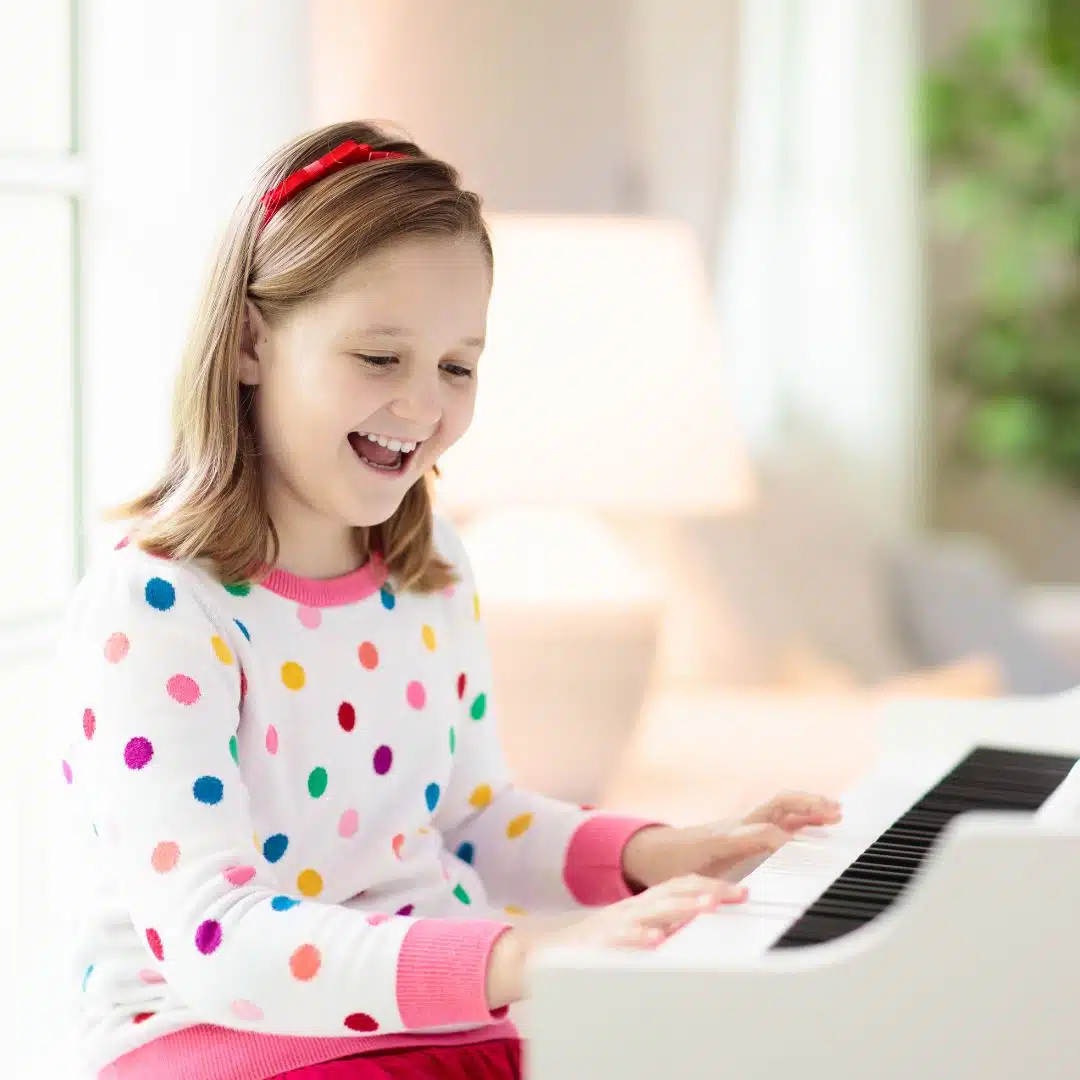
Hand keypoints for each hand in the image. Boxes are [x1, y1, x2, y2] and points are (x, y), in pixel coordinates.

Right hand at [485, 875, 745, 1008]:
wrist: (544, 957)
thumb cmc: (599, 945)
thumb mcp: (638, 930)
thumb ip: (666, 925)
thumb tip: (704, 922)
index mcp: (644, 904)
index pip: (681, 885)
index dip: (711, 885)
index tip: (743, 892)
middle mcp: (633, 909)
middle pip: (673, 893)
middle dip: (706, 892)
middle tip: (736, 895)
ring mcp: (615, 924)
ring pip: (652, 912)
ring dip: (680, 909)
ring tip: (706, 908)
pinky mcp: (598, 943)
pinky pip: (621, 939)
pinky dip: (638, 939)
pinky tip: (654, 942)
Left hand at [621, 790, 842, 889]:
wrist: (656, 851)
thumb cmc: (673, 868)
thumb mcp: (688, 884)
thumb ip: (708, 891)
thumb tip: (727, 902)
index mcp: (722, 839)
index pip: (756, 831)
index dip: (777, 838)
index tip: (798, 845)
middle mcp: (736, 826)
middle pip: (773, 806)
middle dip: (804, 806)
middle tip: (831, 812)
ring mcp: (743, 824)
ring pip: (779, 807)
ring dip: (808, 806)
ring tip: (836, 811)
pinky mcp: (747, 827)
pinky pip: (778, 815)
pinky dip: (801, 814)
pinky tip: (821, 818)